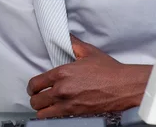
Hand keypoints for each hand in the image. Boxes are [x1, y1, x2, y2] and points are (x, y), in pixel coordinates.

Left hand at [27, 35, 151, 117]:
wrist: (124, 86)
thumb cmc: (108, 70)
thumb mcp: (88, 52)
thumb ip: (72, 43)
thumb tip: (64, 36)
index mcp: (62, 73)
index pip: (35, 83)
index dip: (32, 86)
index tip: (34, 87)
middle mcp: (62, 90)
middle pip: (36, 100)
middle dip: (35, 98)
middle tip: (39, 96)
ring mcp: (69, 104)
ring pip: (42, 112)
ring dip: (42, 109)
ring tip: (45, 106)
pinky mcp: (76, 114)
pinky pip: (55, 118)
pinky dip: (52, 115)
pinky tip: (56, 111)